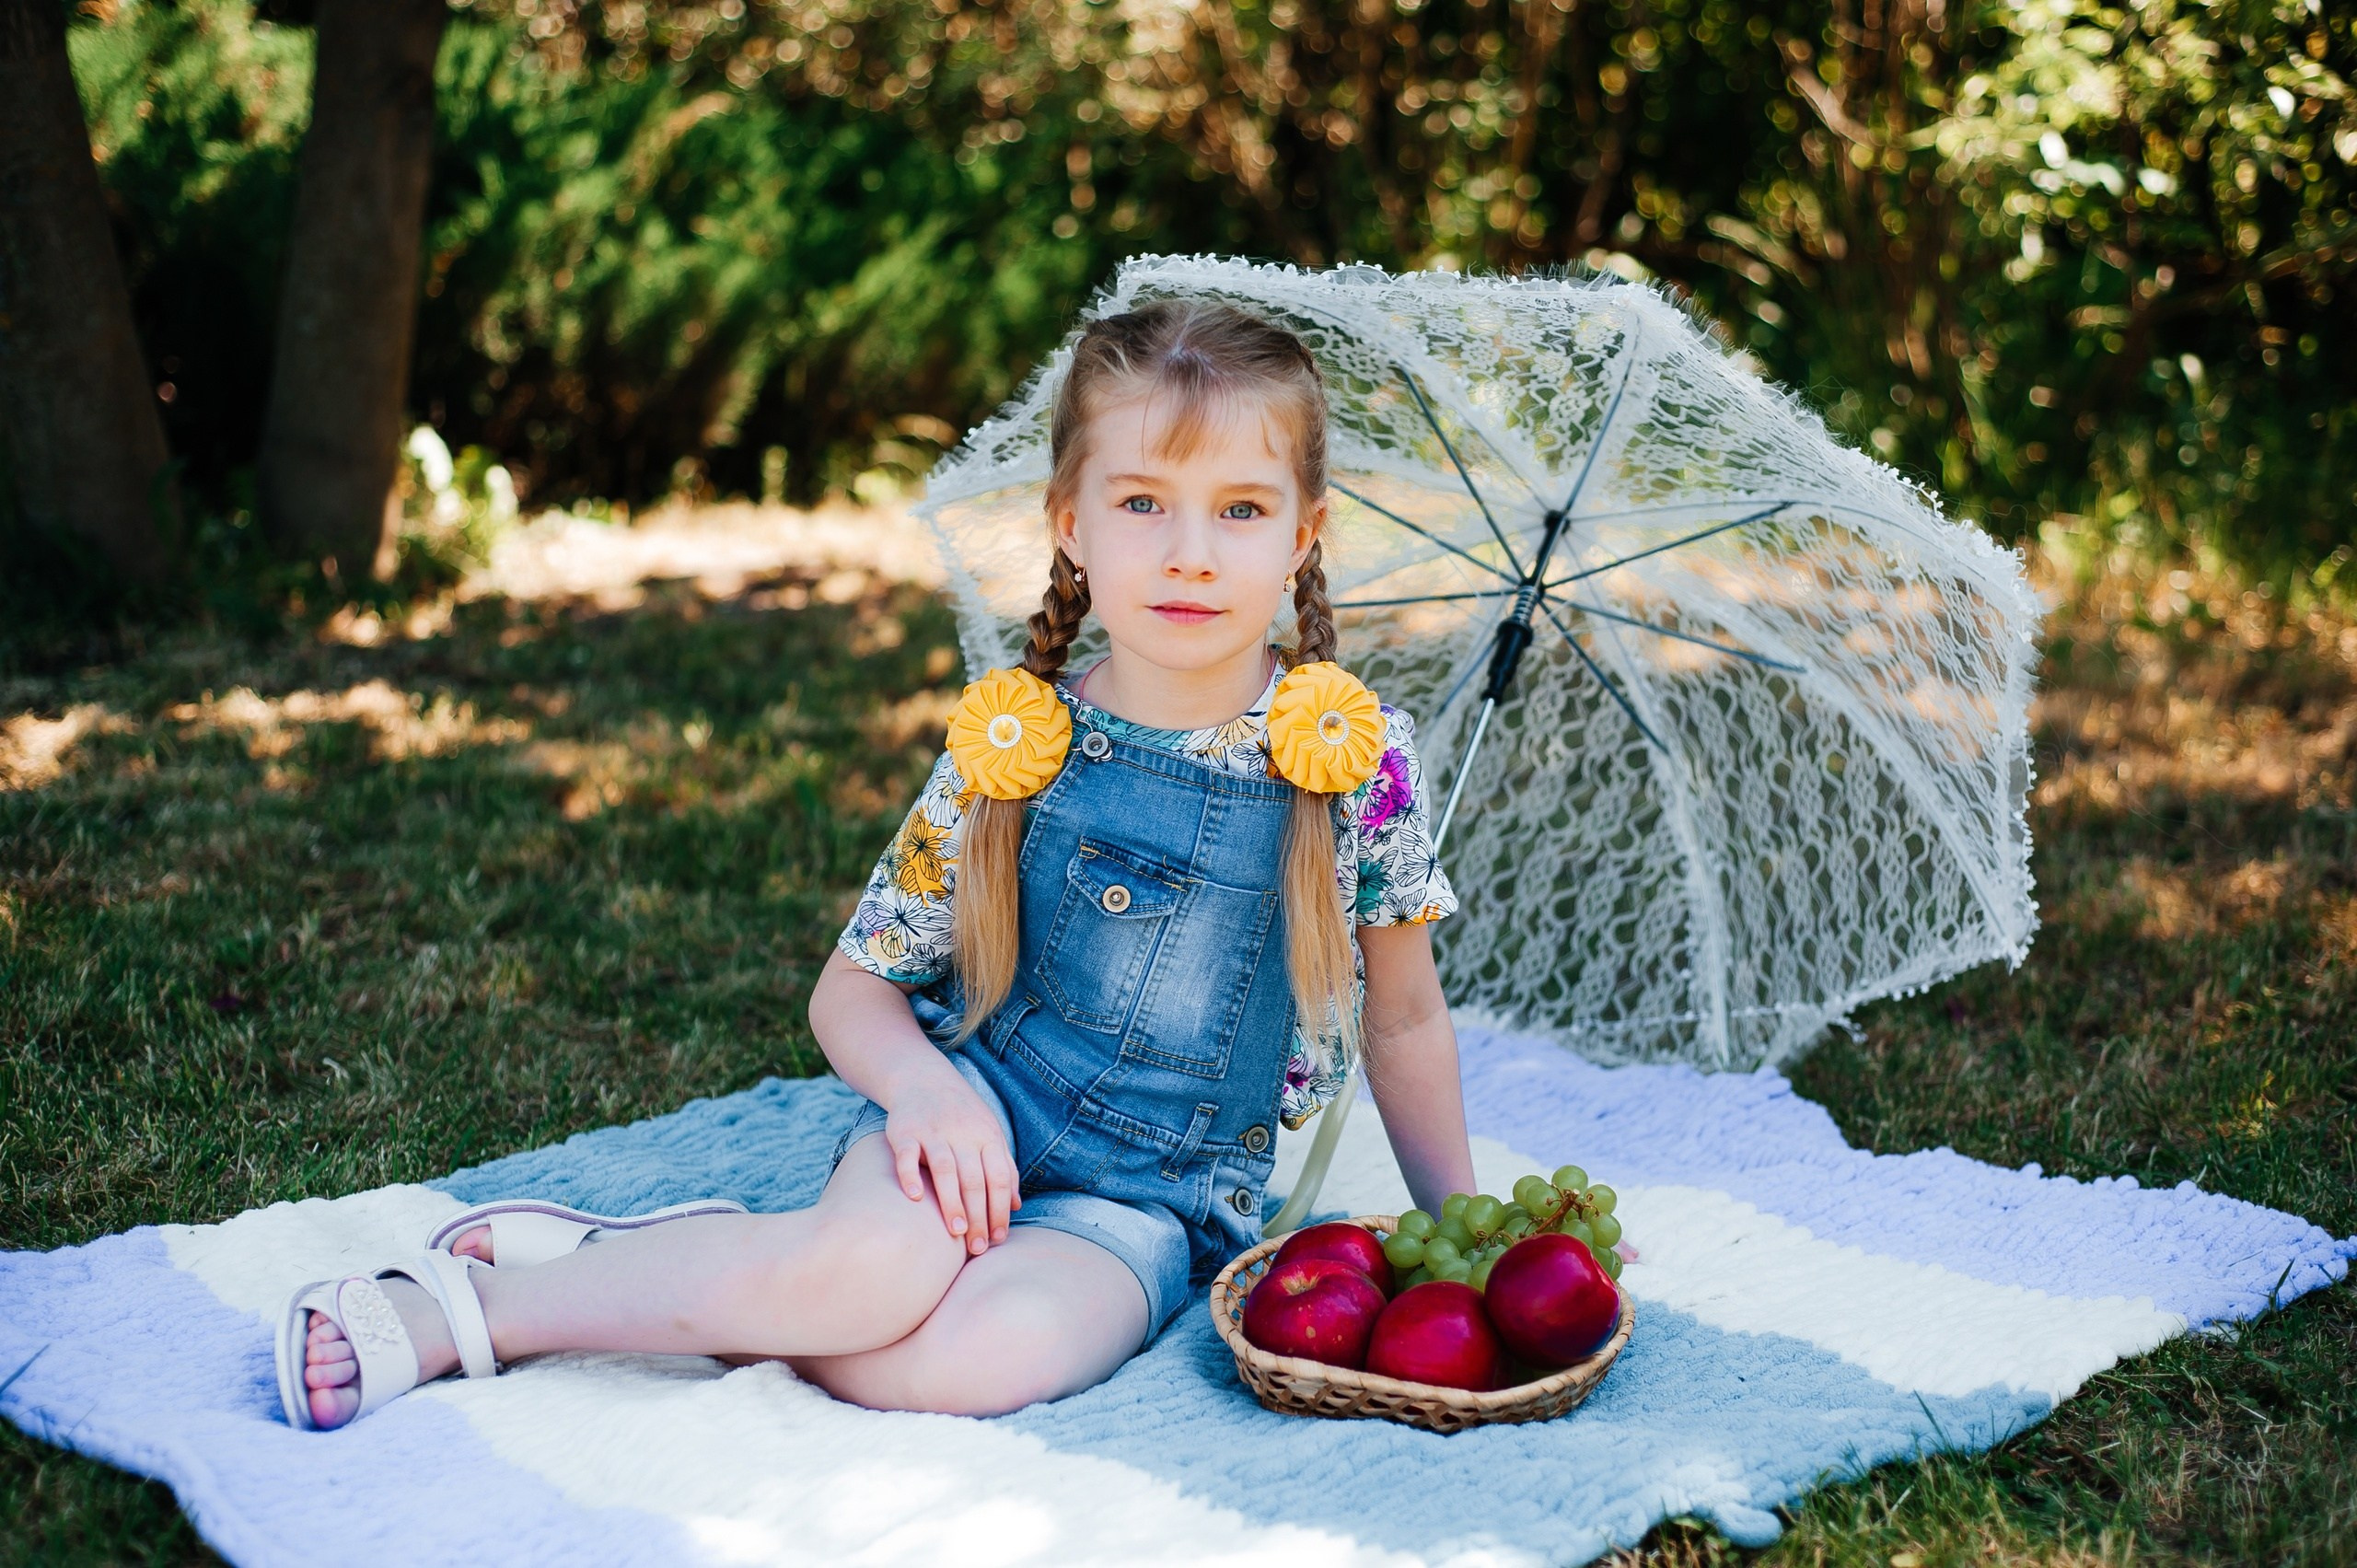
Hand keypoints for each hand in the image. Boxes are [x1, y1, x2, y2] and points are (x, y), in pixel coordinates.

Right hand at [882, 1067, 1020, 1255]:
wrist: (923, 1078)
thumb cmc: (962, 1115)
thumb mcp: (989, 1134)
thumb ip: (1003, 1168)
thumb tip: (1016, 1206)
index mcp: (987, 1137)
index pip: (999, 1178)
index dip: (1000, 1209)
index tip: (998, 1239)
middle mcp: (962, 1134)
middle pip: (974, 1179)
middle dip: (979, 1215)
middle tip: (978, 1247)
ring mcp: (933, 1132)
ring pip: (946, 1169)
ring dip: (952, 1201)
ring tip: (956, 1232)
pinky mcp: (905, 1131)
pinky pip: (907, 1155)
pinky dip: (911, 1176)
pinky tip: (916, 1198)